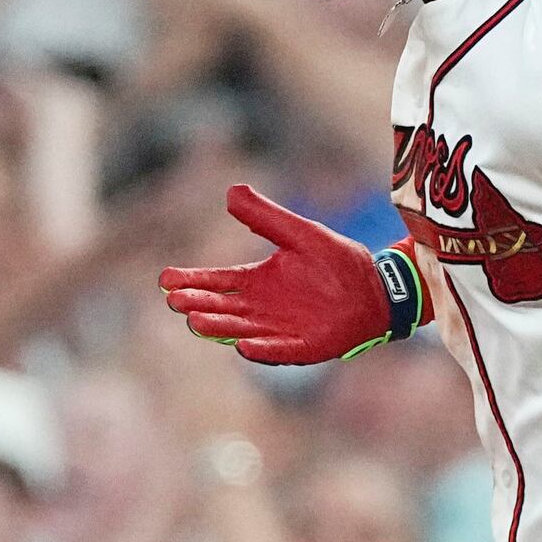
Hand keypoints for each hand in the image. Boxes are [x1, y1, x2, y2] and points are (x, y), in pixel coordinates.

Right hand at [157, 186, 419, 365]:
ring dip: (220, 327)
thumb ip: (266, 217)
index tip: (164, 280)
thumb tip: (230, 191)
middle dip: (199, 305)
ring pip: (242, 329)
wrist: (377, 288)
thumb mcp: (300, 233)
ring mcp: (281, 330)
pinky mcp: (305, 347)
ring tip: (196, 322)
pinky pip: (279, 350)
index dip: (191, 281)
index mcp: (256, 281)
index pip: (216, 282)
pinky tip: (243, 347)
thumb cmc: (337, 261)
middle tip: (175, 301)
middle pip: (222, 308)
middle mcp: (262, 308)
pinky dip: (262, 349)